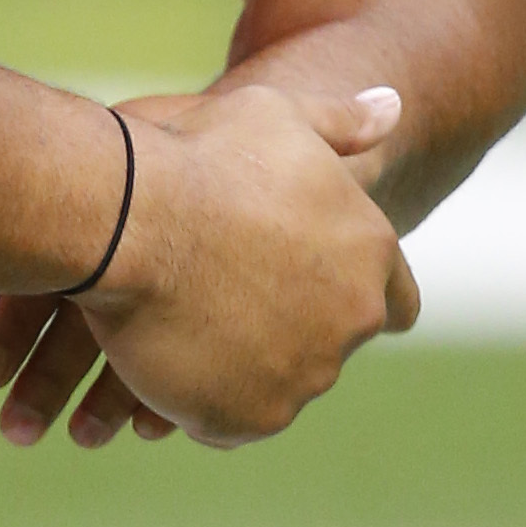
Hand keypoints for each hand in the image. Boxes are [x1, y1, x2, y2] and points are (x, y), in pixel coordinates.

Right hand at [0, 75, 417, 451]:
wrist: (129, 216)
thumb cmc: (197, 156)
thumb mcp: (277, 116)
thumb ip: (341, 123)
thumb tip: (395, 105)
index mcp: (371, 252)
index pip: (395, 305)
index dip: (350, 301)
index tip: (305, 296)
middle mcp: (353, 320)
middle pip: (329, 347)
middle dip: (286, 332)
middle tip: (223, 305)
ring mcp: (305, 374)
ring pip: (277, 384)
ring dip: (241, 367)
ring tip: (182, 329)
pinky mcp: (251, 418)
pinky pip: (228, 421)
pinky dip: (199, 401)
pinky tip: (164, 362)